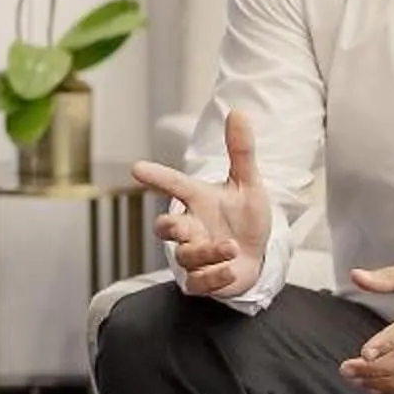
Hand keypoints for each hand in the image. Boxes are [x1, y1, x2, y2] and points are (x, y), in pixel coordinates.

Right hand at [129, 109, 273, 298]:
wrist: (257, 256)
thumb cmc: (245, 218)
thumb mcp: (249, 184)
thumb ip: (241, 151)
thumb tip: (239, 112)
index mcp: (197, 200)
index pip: (173, 184)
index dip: (156, 176)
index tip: (136, 167)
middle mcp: (190, 227)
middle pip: (164, 227)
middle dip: (168, 226)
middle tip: (179, 225)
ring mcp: (192, 255)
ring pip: (185, 256)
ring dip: (208, 252)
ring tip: (232, 247)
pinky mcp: (200, 280)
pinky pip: (198, 282)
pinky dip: (216, 277)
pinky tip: (232, 269)